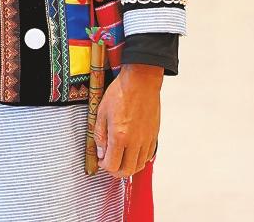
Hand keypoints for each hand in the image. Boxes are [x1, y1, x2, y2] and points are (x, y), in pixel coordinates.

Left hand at [94, 63, 162, 177]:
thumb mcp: (101, 111)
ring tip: (120, 157)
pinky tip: (132, 150)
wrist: (141, 81)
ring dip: (128, 166)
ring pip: (139, 166)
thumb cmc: (120, 92)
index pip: (112, 165)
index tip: (101, 160)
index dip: (104, 166)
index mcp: (119, 136)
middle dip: (116, 171)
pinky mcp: (154, 135)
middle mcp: (135, 141)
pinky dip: (139, 158)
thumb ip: (99, 134)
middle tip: (110, 163)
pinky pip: (148, 156)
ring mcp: (146, 139)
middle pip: (127, 171)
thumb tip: (101, 152)